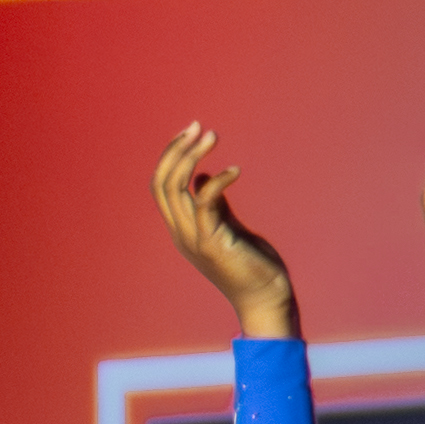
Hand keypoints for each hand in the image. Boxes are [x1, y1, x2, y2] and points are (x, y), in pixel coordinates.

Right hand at [153, 122, 301, 333]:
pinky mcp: (212, 242)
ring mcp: (193, 238)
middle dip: (176, 150)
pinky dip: (217, 181)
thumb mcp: (226, 227)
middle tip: (198, 126)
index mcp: (180, 228)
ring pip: (176, 189)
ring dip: (191, 157)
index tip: (190, 131)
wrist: (264, 298)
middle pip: (161, 183)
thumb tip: (203, 176)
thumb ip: (213, 204)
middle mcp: (180, 232)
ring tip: (212, 136)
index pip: (160, 185)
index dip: (171, 155)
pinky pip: (204, 203)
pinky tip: (235, 171)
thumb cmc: (250, 262)